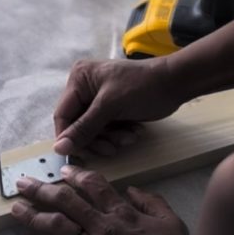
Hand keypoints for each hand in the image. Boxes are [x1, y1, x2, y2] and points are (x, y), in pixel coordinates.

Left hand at [10, 165, 189, 234]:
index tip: (61, 171)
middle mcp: (102, 227)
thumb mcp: (171, 222)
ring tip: (15, 208)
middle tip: (22, 183)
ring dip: (32, 215)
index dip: (74, 175)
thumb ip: (151, 202)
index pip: (92, 185)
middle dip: (40, 189)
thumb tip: (131, 190)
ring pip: (55, 226)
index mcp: (122, 213)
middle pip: (65, 201)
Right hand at [53, 57, 182, 155]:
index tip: (76, 155)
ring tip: (129, 137)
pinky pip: (106, 129)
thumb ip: (83, 128)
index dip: (68, 136)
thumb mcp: (110, 107)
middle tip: (112, 148)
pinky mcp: (112, 109)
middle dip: (96, 138)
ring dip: (110, 138)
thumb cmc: (142, 87)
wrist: (175, 83)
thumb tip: (58, 148)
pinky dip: (119, 134)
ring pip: (93, 130)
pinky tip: (133, 131)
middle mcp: (85, 88)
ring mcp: (99, 99)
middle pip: (78, 125)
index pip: (63, 114)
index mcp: (79, 79)